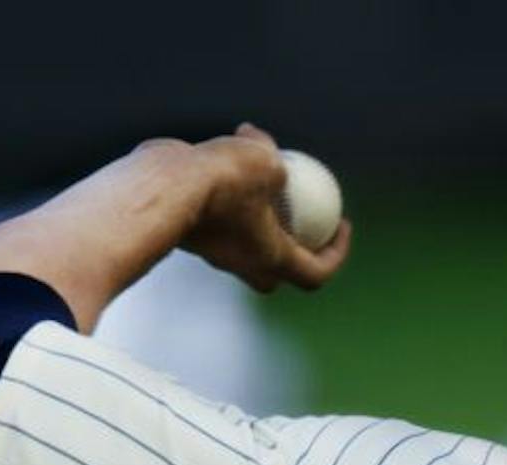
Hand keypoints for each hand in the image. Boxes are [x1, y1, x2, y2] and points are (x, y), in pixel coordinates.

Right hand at [180, 123, 352, 293]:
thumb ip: (274, 160)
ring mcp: (215, 251)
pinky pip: (220, 214)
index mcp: (272, 259)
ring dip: (259, 206)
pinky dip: (229, 189)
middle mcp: (244, 264)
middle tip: (301, 214)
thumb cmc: (223, 180)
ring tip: (263, 163)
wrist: (163, 187)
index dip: (337, 254)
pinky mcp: (193, 232)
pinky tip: (229, 148)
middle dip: (293, 247)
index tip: (342, 226)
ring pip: (246, 236)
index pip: (316, 274)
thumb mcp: (265, 161)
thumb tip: (268, 152)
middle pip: (279, 268)